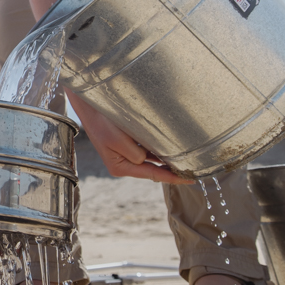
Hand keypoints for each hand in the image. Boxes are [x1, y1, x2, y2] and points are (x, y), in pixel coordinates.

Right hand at [64, 90, 192, 183]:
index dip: (174, 177)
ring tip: (187, 158)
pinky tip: (171, 145)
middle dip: (172, 169)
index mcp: (121, 167)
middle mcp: (124, 163)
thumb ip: (136, 153)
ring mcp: (126, 154)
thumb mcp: (118, 141)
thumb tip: (149, 158)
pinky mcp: (128, 142)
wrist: (89, 105)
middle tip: (195, 168)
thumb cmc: (101, 123)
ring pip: (152, 158)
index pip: (154, 174)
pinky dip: (159, 148)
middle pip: (154, 169)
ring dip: (167, 158)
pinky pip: (148, 148)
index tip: (191, 179)